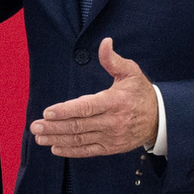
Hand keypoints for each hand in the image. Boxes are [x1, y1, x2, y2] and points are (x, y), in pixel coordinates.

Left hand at [30, 38, 158, 157]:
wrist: (159, 119)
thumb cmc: (141, 93)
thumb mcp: (131, 72)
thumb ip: (113, 60)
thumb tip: (105, 42)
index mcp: (115, 102)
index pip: (86, 107)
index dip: (65, 111)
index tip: (47, 112)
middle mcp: (112, 122)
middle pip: (78, 125)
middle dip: (54, 127)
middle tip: (35, 126)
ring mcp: (111, 137)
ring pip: (80, 139)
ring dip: (57, 139)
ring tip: (39, 137)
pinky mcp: (110, 148)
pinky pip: (88, 151)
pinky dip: (71, 151)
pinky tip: (55, 148)